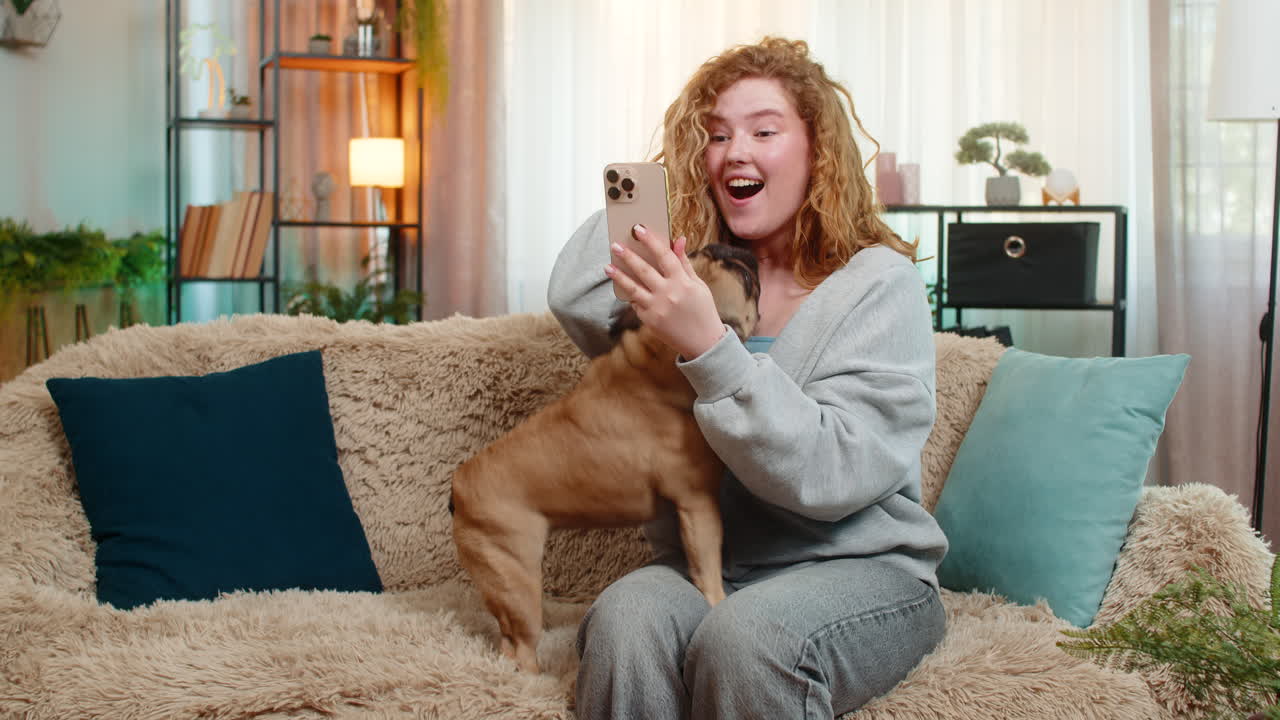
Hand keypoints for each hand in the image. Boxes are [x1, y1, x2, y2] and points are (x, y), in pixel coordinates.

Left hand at [606, 225, 726, 358]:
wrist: (704, 343)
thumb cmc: (703, 310)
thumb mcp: (698, 285)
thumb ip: (684, 263)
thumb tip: (678, 240)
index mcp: (683, 282)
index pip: (664, 255)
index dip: (651, 241)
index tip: (638, 229)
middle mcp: (668, 294)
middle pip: (644, 270)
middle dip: (628, 256)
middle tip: (615, 245)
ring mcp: (657, 308)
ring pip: (632, 288)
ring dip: (618, 276)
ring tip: (607, 266)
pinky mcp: (649, 320)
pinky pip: (636, 304)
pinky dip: (630, 295)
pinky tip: (623, 288)